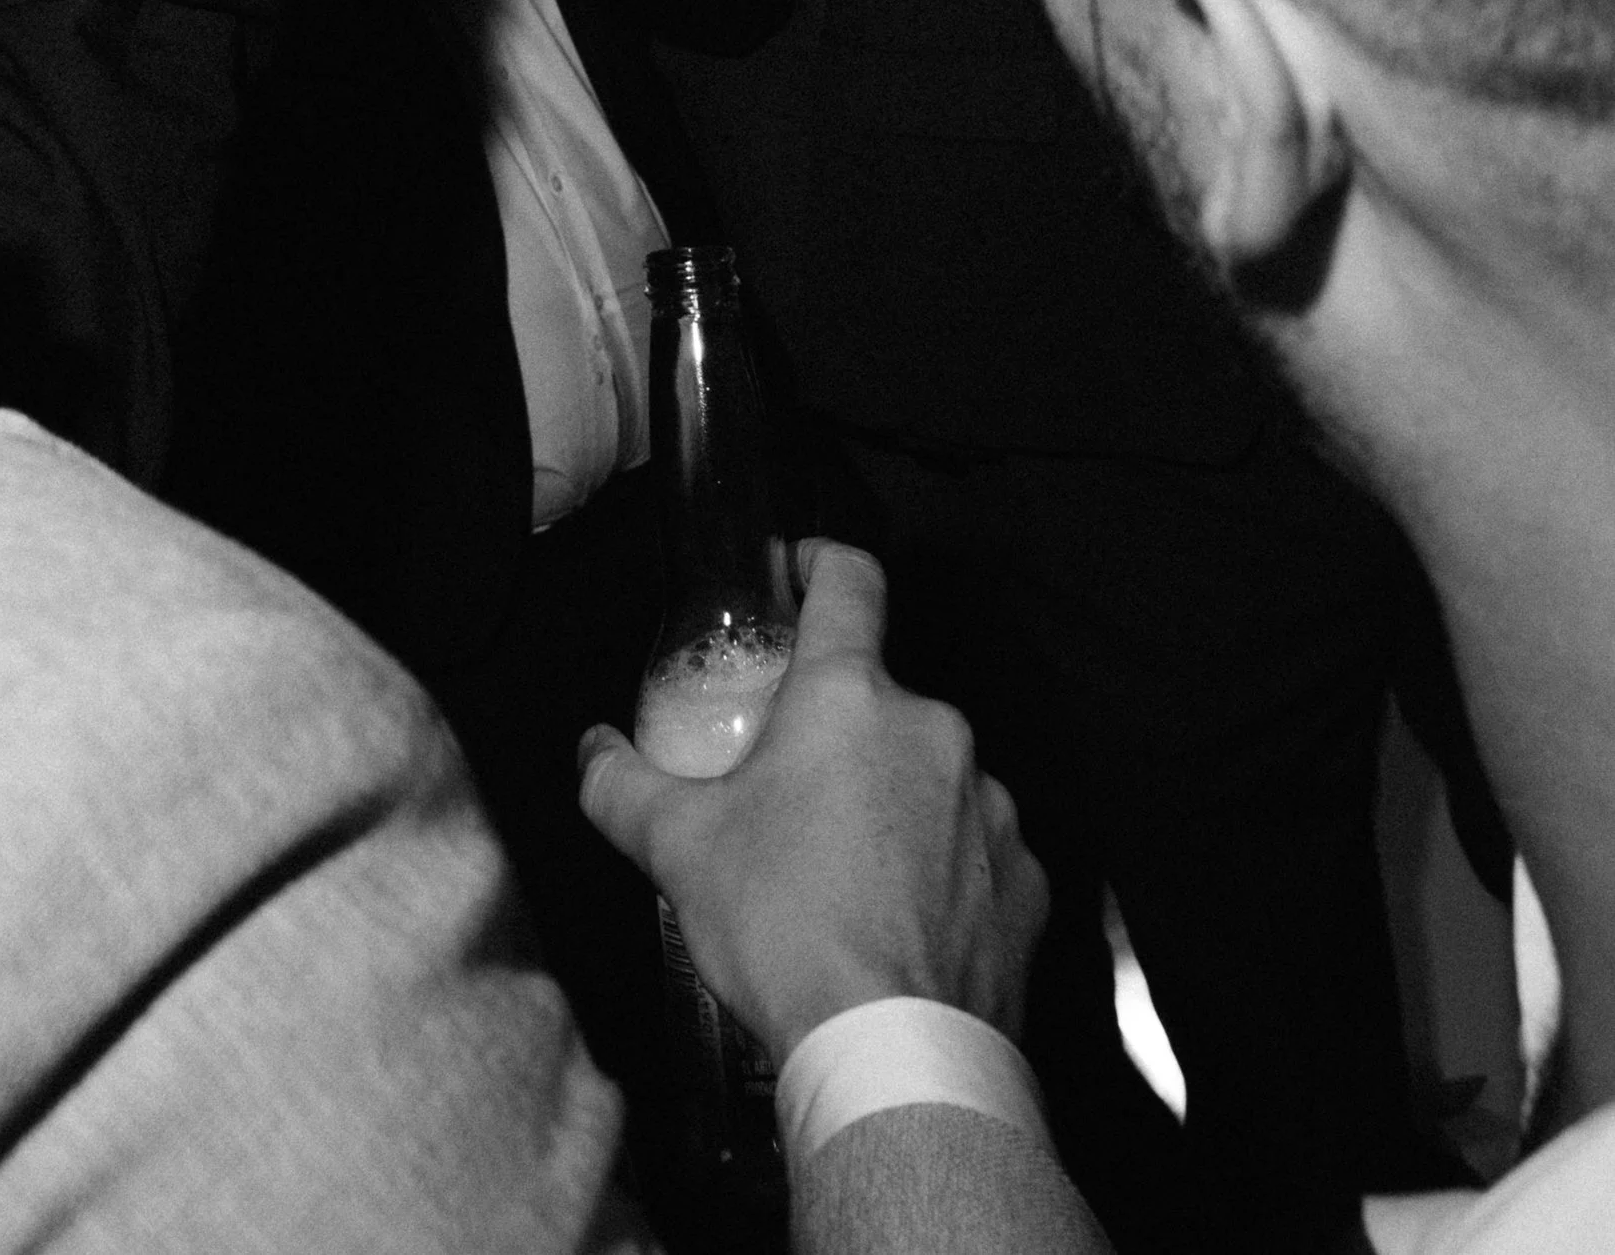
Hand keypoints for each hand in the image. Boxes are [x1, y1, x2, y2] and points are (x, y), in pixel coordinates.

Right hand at [577, 543, 1047, 1069]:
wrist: (893, 1055)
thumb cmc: (781, 928)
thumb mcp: (676, 850)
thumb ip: (620, 785)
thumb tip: (590, 751)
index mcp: (850, 698)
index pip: (850, 581)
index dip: (820, 563)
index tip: (796, 576)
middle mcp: (935, 730)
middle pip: (881, 702)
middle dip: (840, 735)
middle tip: (791, 794)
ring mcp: (993, 807)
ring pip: (933, 779)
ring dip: (894, 804)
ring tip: (847, 878)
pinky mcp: (1029, 882)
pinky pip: (979, 853)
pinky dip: (944, 873)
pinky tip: (903, 926)